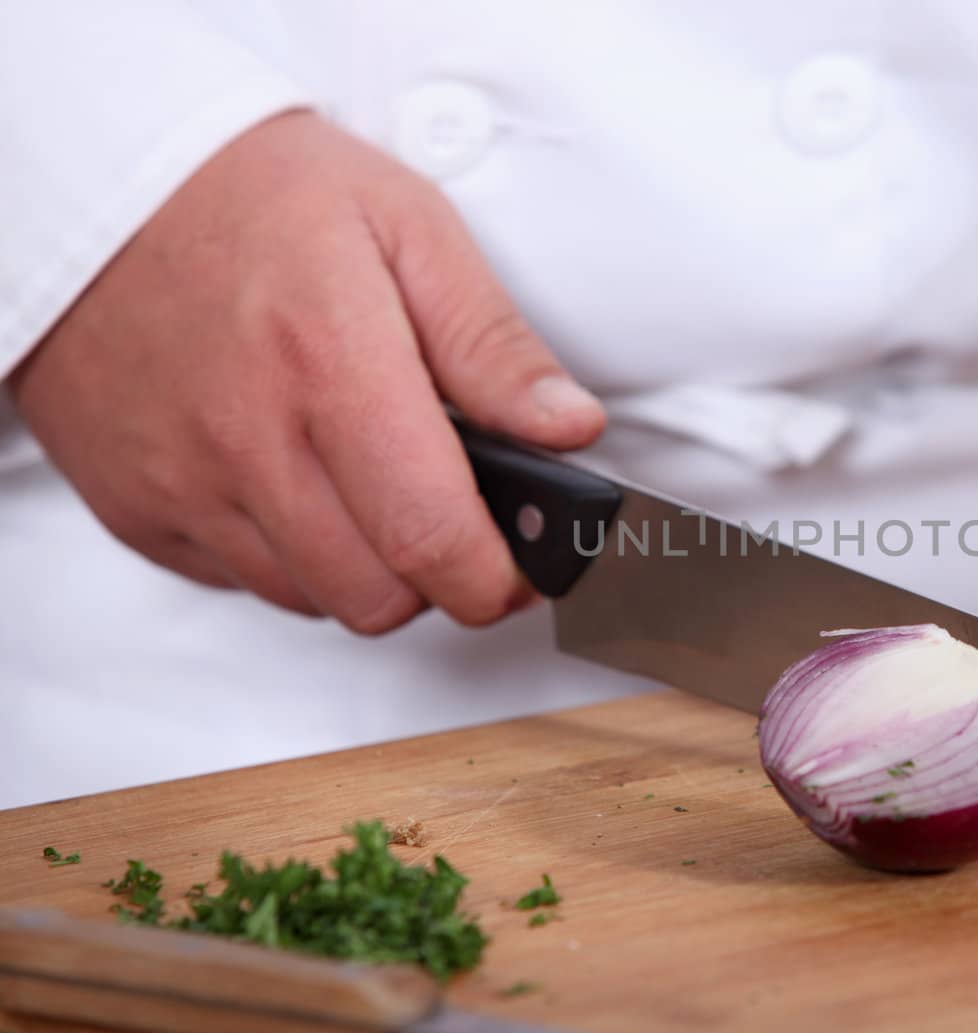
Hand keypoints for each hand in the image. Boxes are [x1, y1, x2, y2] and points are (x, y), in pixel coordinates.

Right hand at [7, 111, 603, 632]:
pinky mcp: (138, 508)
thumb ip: (493, 345)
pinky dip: (291, 555)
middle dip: (439, 576)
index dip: (497, 579)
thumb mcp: (408, 228)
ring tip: (373, 483)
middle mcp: (246, 437)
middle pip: (378, 596)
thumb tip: (568, 428)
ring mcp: (182, 482)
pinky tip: (298, 481)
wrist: (103, 182)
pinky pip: (242, 581)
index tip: (525, 568)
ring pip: (314, 599)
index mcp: (331, 362)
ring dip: (366, 568)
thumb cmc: (263, 195)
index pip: (430, 534)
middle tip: (453, 515)